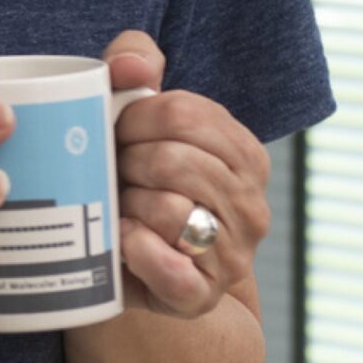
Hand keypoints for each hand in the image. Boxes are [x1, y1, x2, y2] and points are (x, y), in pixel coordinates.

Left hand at [102, 31, 271, 318]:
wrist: (136, 264)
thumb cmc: (133, 177)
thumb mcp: (133, 117)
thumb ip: (133, 67)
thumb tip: (130, 66)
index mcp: (243, 154)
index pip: (184, 114)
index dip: (133, 118)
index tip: (116, 132)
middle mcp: (250, 205)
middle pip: (175, 160)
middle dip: (127, 161)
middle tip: (112, 172)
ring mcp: (233, 255)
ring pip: (169, 210)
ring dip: (127, 203)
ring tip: (118, 206)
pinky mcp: (201, 296)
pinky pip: (171, 271)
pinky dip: (139, 252)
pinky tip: (125, 241)